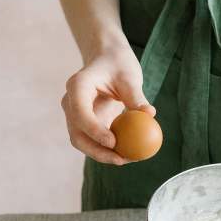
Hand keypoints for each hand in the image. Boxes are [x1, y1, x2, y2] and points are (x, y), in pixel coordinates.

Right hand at [61, 42, 154, 164]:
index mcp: (77, 86)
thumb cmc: (119, 65)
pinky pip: (94, 141)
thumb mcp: (130, 76)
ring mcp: (75, 114)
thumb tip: (149, 114)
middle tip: (120, 160)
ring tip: (128, 159)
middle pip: (77, 133)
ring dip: (102, 154)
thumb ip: (136, 96)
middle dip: (96, 151)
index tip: (113, 143)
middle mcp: (71, 102)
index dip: (94, 130)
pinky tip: (128, 155)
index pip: (79, 111)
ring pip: (83, 141)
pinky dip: (108, 150)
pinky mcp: (85, 123)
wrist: (107, 60)